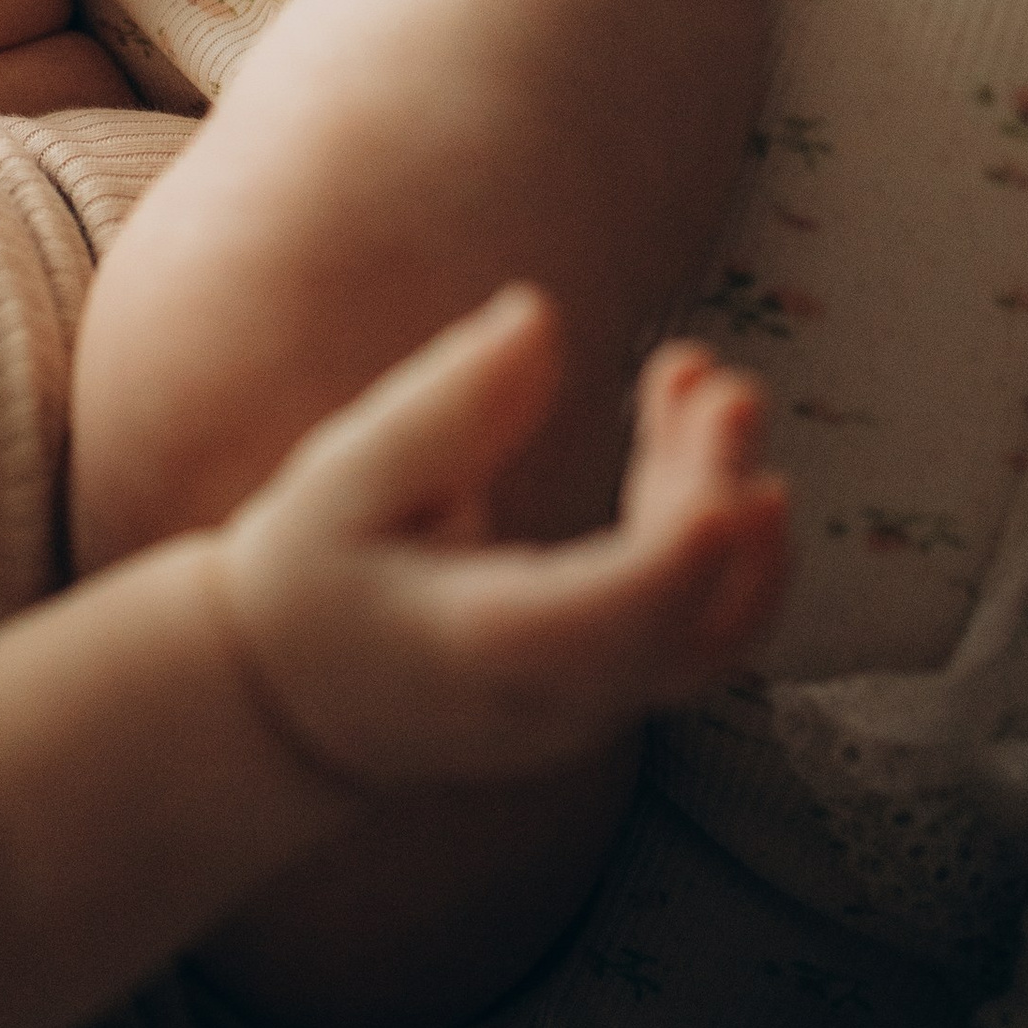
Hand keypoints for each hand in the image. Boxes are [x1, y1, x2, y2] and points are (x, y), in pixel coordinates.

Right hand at [217, 286, 787, 796]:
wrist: (290, 704)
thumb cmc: (311, 576)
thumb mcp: (346, 477)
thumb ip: (446, 406)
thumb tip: (539, 316)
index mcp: (480, 642)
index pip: (618, 614)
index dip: (686, 540)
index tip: (719, 437)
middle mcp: (555, 698)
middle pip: (689, 622)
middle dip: (722, 494)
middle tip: (721, 384)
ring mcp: (592, 711)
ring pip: (711, 632)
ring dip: (737, 514)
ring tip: (714, 391)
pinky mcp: (610, 694)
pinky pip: (694, 627)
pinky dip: (717, 541)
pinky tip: (708, 451)